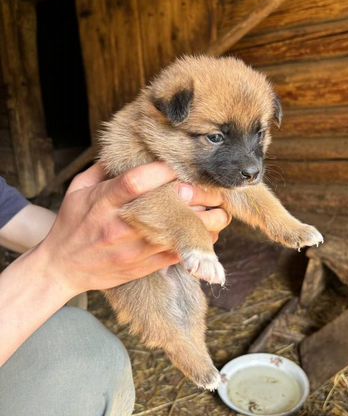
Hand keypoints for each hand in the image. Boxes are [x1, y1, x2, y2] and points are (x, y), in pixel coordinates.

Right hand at [36, 163, 229, 295]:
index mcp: (104, 201)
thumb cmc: (72, 224)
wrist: (63, 268)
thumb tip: (129, 147)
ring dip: (210, 219)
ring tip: (217, 208)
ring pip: (186, 232)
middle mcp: (123, 225)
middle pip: (172, 206)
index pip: (137, 181)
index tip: (182, 162)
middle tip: (213, 187)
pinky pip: (184, 252)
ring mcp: (137, 248)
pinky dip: (202, 240)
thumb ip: (104, 168)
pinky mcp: (146, 265)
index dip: (165, 169)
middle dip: (201, 194)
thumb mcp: (78, 190)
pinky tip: (208, 230)